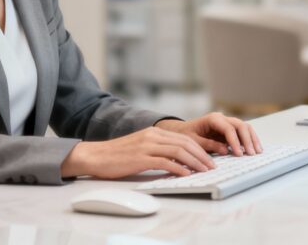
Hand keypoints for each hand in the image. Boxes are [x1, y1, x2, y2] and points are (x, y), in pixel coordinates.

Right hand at [60, 126, 215, 178]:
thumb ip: (157, 150)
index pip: (183, 138)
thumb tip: (176, 162)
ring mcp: (146, 146)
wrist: (95, 156)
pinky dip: (179, 168)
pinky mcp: (140, 158)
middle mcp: (152, 136)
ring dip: (195, 162)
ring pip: (179, 151)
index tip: (209, 159)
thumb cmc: (116, 155)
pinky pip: (165, 162)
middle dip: (202, 155)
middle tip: (212, 166)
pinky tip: (186, 175)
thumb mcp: (140, 148)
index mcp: (153, 132)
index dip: (199, 148)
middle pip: (185, 143)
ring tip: (204, 171)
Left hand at [154, 112, 262, 156]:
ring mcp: (227, 123)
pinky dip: (249, 139)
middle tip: (251, 154)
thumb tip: (225, 150)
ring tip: (257, 152)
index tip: (238, 154)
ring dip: (252, 139)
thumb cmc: (186, 134)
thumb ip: (208, 145)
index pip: (228, 128)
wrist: (182, 130)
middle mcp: (222, 118)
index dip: (235, 141)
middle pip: (240, 125)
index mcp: (212, 119)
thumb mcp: (193, 141)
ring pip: (244, 127)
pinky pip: (242, 132)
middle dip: (247, 139)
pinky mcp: (229, 129)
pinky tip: (253, 148)